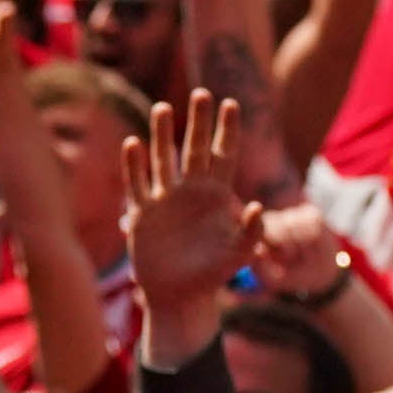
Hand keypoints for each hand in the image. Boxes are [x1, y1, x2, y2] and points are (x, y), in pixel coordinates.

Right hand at [118, 89, 251, 347]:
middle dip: (198, 122)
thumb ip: (251, 233)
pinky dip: (134, 166)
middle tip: (201, 93)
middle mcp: (191, 191)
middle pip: (195, 149)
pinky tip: (132, 144)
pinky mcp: (143, 214)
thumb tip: (260, 206)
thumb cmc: (212, 277)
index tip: (231, 103)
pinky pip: (137, 184)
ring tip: (162, 108)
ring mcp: (165, 200)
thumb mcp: (238, 255)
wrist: (179, 298)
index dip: (227, 130)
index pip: (224, 155)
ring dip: (162, 135)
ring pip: (163, 159)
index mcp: (217, 196)